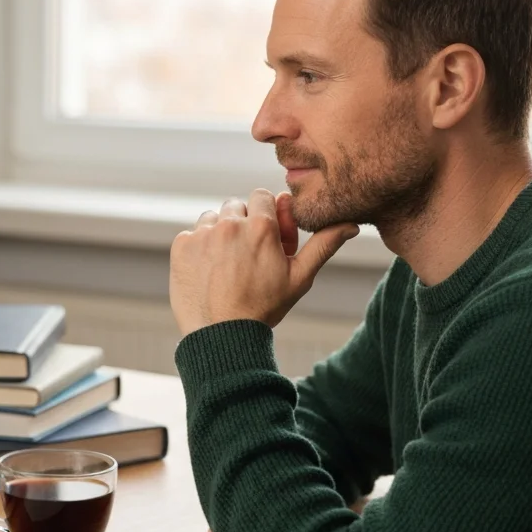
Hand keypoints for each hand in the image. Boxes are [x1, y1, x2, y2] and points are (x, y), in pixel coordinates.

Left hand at [170, 189, 358, 334]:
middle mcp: (229, 224)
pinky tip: (208, 271)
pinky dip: (199, 248)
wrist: (221, 336)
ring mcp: (202, 234)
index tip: (267, 238)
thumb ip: (323, 245)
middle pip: (236, 206)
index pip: (263, 195)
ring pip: (213, 218)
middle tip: (248, 255)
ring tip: (227, 264)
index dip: (266, 216)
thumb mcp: (300, 277)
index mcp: (261, 226)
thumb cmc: (263, 308)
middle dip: (243, 224)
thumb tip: (350, 224)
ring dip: (220, 234)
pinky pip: (192, 234)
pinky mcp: (181, 246)